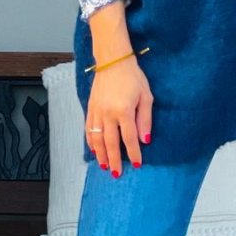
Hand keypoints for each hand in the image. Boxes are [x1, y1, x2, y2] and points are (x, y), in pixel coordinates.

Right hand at [86, 57, 152, 175]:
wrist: (113, 62)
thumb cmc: (133, 77)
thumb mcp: (146, 96)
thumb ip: (145, 119)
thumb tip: (145, 139)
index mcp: (123, 111)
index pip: (129, 138)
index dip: (133, 153)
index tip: (136, 164)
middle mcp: (108, 113)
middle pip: (111, 143)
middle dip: (114, 160)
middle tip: (117, 174)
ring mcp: (97, 111)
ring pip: (97, 138)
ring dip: (101, 154)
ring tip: (104, 167)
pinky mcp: (90, 108)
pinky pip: (88, 129)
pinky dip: (91, 142)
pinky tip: (94, 151)